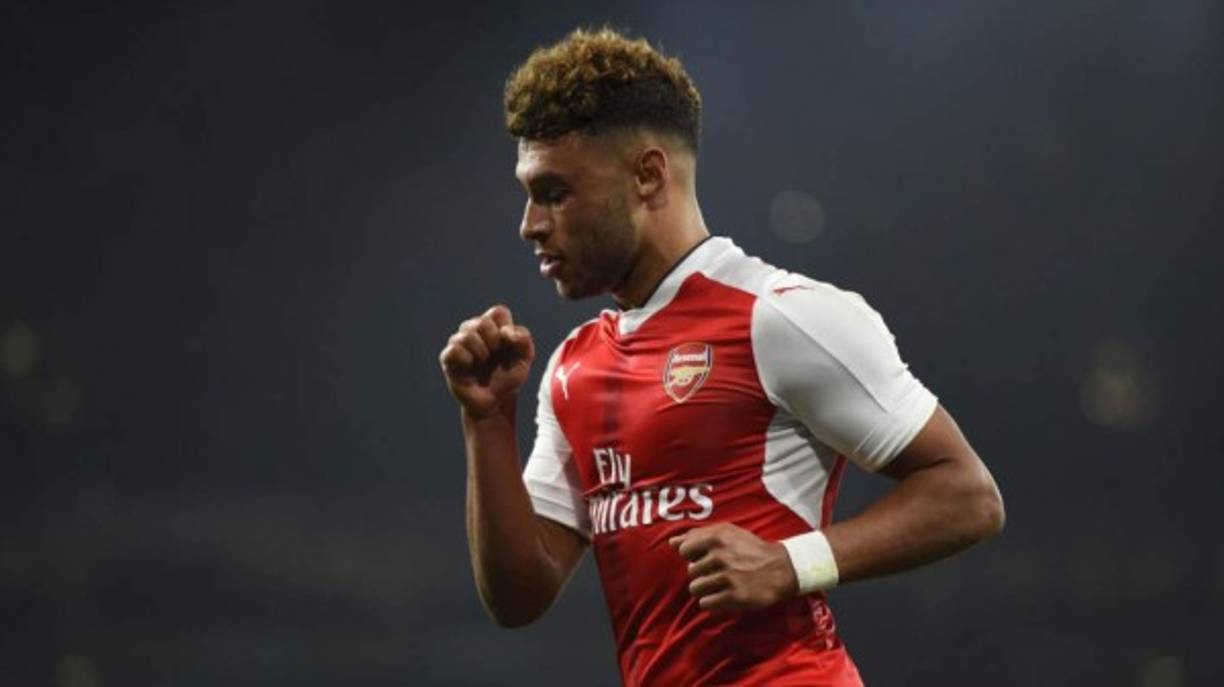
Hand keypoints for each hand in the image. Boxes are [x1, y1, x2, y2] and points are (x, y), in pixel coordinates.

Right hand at [439, 305, 534, 419]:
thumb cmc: (509, 378)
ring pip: (467, 334)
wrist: (495, 402)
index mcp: (494, 327)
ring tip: (482, 363)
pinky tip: (470, 366)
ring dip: (481, 352)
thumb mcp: (525, 359)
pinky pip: (453, 349)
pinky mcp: (448, 358)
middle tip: (494, 355)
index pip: (498, 312)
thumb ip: (524, 340)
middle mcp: (474, 331)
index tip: (508, 345)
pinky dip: (465, 358)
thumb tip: (505, 332)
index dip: (505, 327)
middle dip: (493, 341)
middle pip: (482, 322)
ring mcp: (459, 343)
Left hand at [669, 522, 797, 611]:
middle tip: (720, 573)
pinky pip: (706, 604)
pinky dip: (712, 602)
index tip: (705, 558)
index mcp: (716, 538)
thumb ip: (698, 535)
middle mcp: (720, 557)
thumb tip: (672, 542)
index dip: (692, 556)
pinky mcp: (734, 597)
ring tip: (720, 586)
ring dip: (705, 590)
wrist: (781, 569)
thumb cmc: (750, 549)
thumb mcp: (727, 533)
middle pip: (690, 572)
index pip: (684, 550)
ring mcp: (726, 577)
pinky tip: (724, 596)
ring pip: (695, 589)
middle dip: (702, 574)